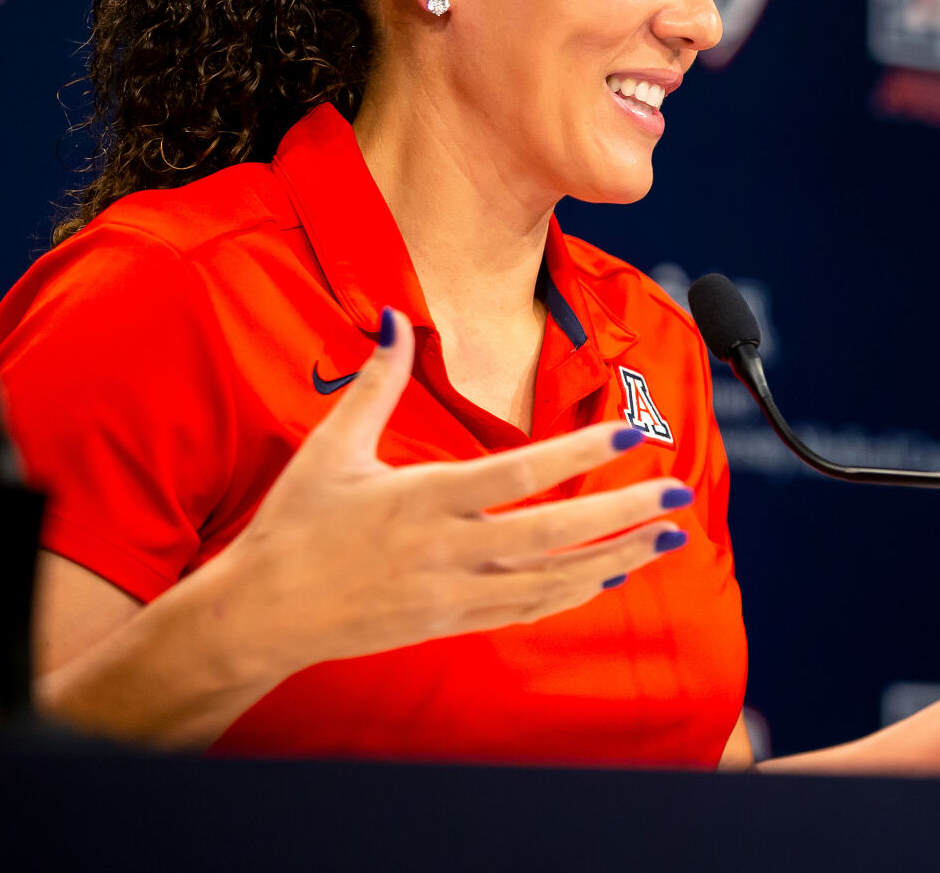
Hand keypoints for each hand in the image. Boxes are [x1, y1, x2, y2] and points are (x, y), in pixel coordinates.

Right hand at [209, 309, 691, 675]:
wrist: (261, 614)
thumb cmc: (295, 525)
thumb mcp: (331, 447)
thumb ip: (374, 382)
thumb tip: (390, 316)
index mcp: (421, 499)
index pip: (514, 474)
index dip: (575, 454)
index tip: (628, 435)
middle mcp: (447, 550)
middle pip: (553, 532)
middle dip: (623, 514)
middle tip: (678, 493)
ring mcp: (454, 593)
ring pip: (555, 578)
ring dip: (619, 557)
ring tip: (670, 537)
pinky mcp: (454, 622)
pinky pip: (530, 608)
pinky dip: (577, 591)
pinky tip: (613, 574)